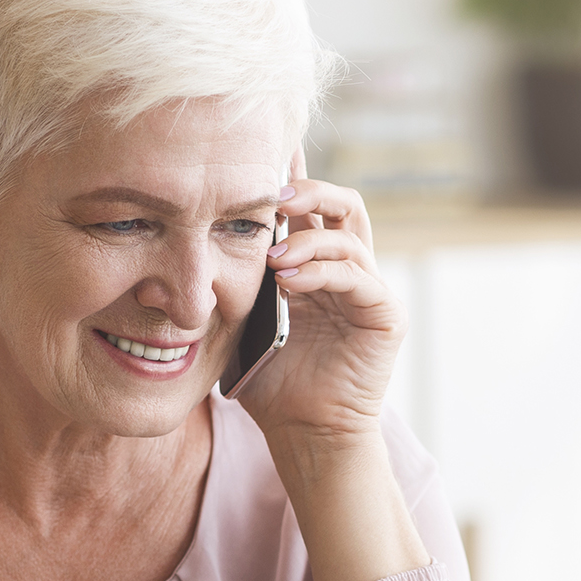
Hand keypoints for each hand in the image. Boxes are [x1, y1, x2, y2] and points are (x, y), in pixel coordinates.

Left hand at [235, 150, 400, 445]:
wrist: (304, 431)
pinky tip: (290, 279)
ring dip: (307, 238)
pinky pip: (359, 276)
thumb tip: (195, 232)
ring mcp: (370, 288)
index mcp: (315, 263)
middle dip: (307, 190)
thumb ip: (236, 275)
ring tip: (273, 257)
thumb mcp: (243, 316)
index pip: (308, 206)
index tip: (261, 148)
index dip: (290, 174)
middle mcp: (347, 267)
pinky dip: (323, 271)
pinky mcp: (385, 313)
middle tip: (271, 196)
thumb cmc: (271, 380)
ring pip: (349, 234)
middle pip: (340, 202)